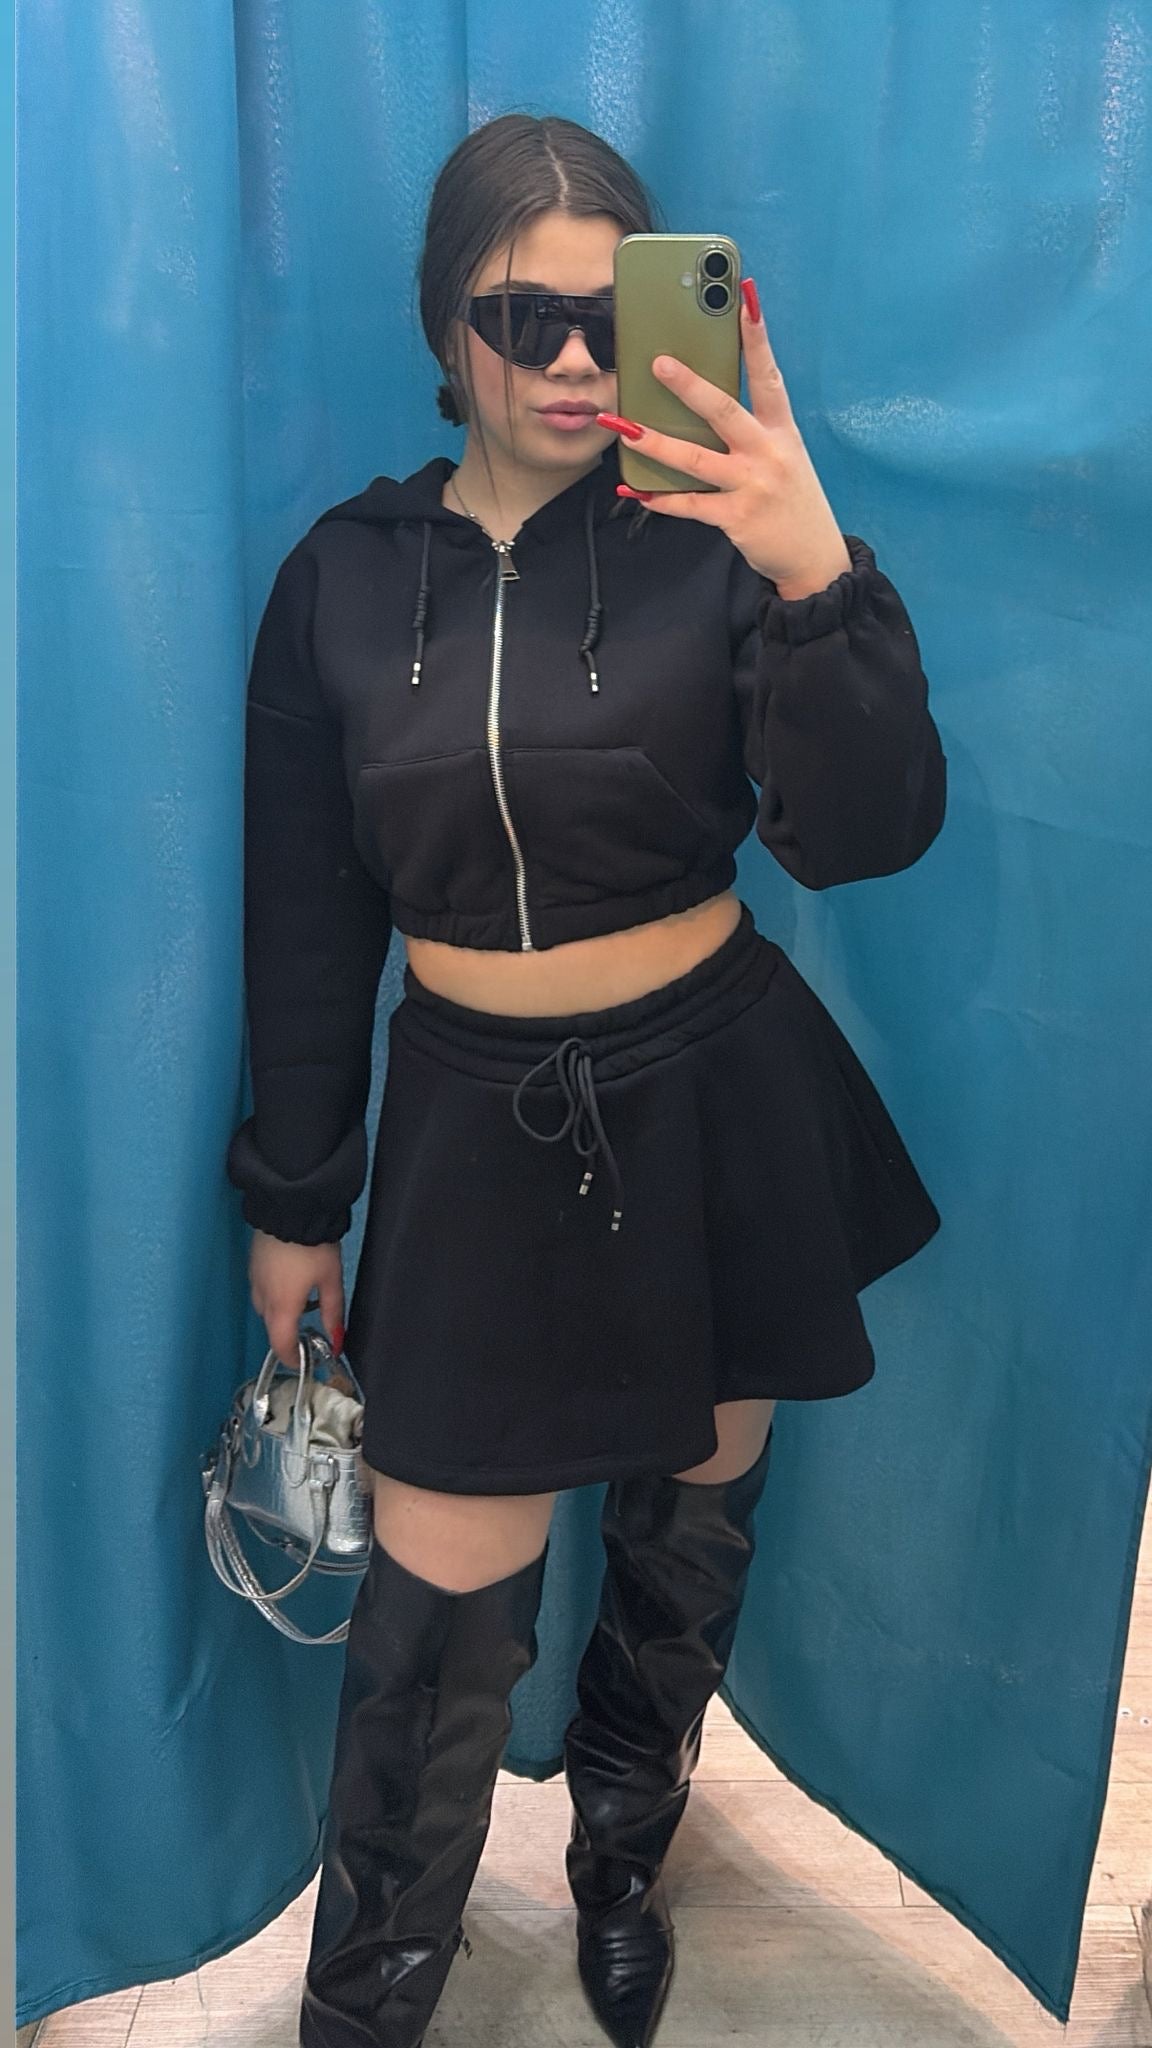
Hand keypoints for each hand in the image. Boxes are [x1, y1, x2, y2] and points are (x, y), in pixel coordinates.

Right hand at [249, 1231, 344, 1371]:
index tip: (305, 1360)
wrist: (290, 1208)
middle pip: (273, 1328)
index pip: (281, 1345)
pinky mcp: (252, 1265)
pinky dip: (275, 1294)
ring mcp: (253, 1280)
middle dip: (290, 1333)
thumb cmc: (313, 1245)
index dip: (293, 1358)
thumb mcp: (331, 1280)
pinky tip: (292, 1280)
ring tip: (307, 1299)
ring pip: (266, 1309)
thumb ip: (333, 1313)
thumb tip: (337, 1341)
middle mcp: (262, 1298)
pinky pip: (261, 1290)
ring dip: (283, 1312)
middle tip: (312, 1329)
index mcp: (282, 1307)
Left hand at [598, 277, 851, 598]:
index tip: (744, 300)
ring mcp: (752, 486)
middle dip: (689, 386)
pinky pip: (690, 505)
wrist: (814, 558)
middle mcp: (769, 453)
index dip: (756, 337)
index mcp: (782, 431)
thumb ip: (752, 432)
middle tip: (658, 363)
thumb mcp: (784, 457)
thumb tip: (701, 405)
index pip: (768, 375)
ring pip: (696, 459)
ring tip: (624, 427)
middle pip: (725, 410)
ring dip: (656, 442)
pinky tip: (636, 490)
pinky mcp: (737, 518)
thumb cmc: (791, 501)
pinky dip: (660, 498)